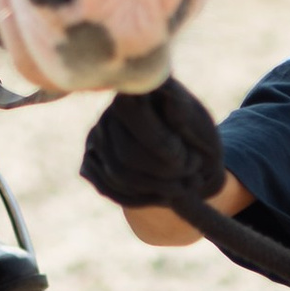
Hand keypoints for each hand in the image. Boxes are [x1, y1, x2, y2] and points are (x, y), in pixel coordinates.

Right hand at [80, 77, 226, 209]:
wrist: (182, 155)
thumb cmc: (193, 134)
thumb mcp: (198, 121)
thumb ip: (182, 113)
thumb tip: (169, 97)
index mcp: (135, 91)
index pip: (136, 119)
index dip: (166, 147)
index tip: (194, 159)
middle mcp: (109, 111)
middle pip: (126, 154)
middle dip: (165, 174)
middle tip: (193, 177)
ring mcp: (96, 137)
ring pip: (117, 175)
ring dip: (156, 189)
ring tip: (184, 187)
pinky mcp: (91, 162)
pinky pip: (108, 187)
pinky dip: (141, 198)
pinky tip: (164, 195)